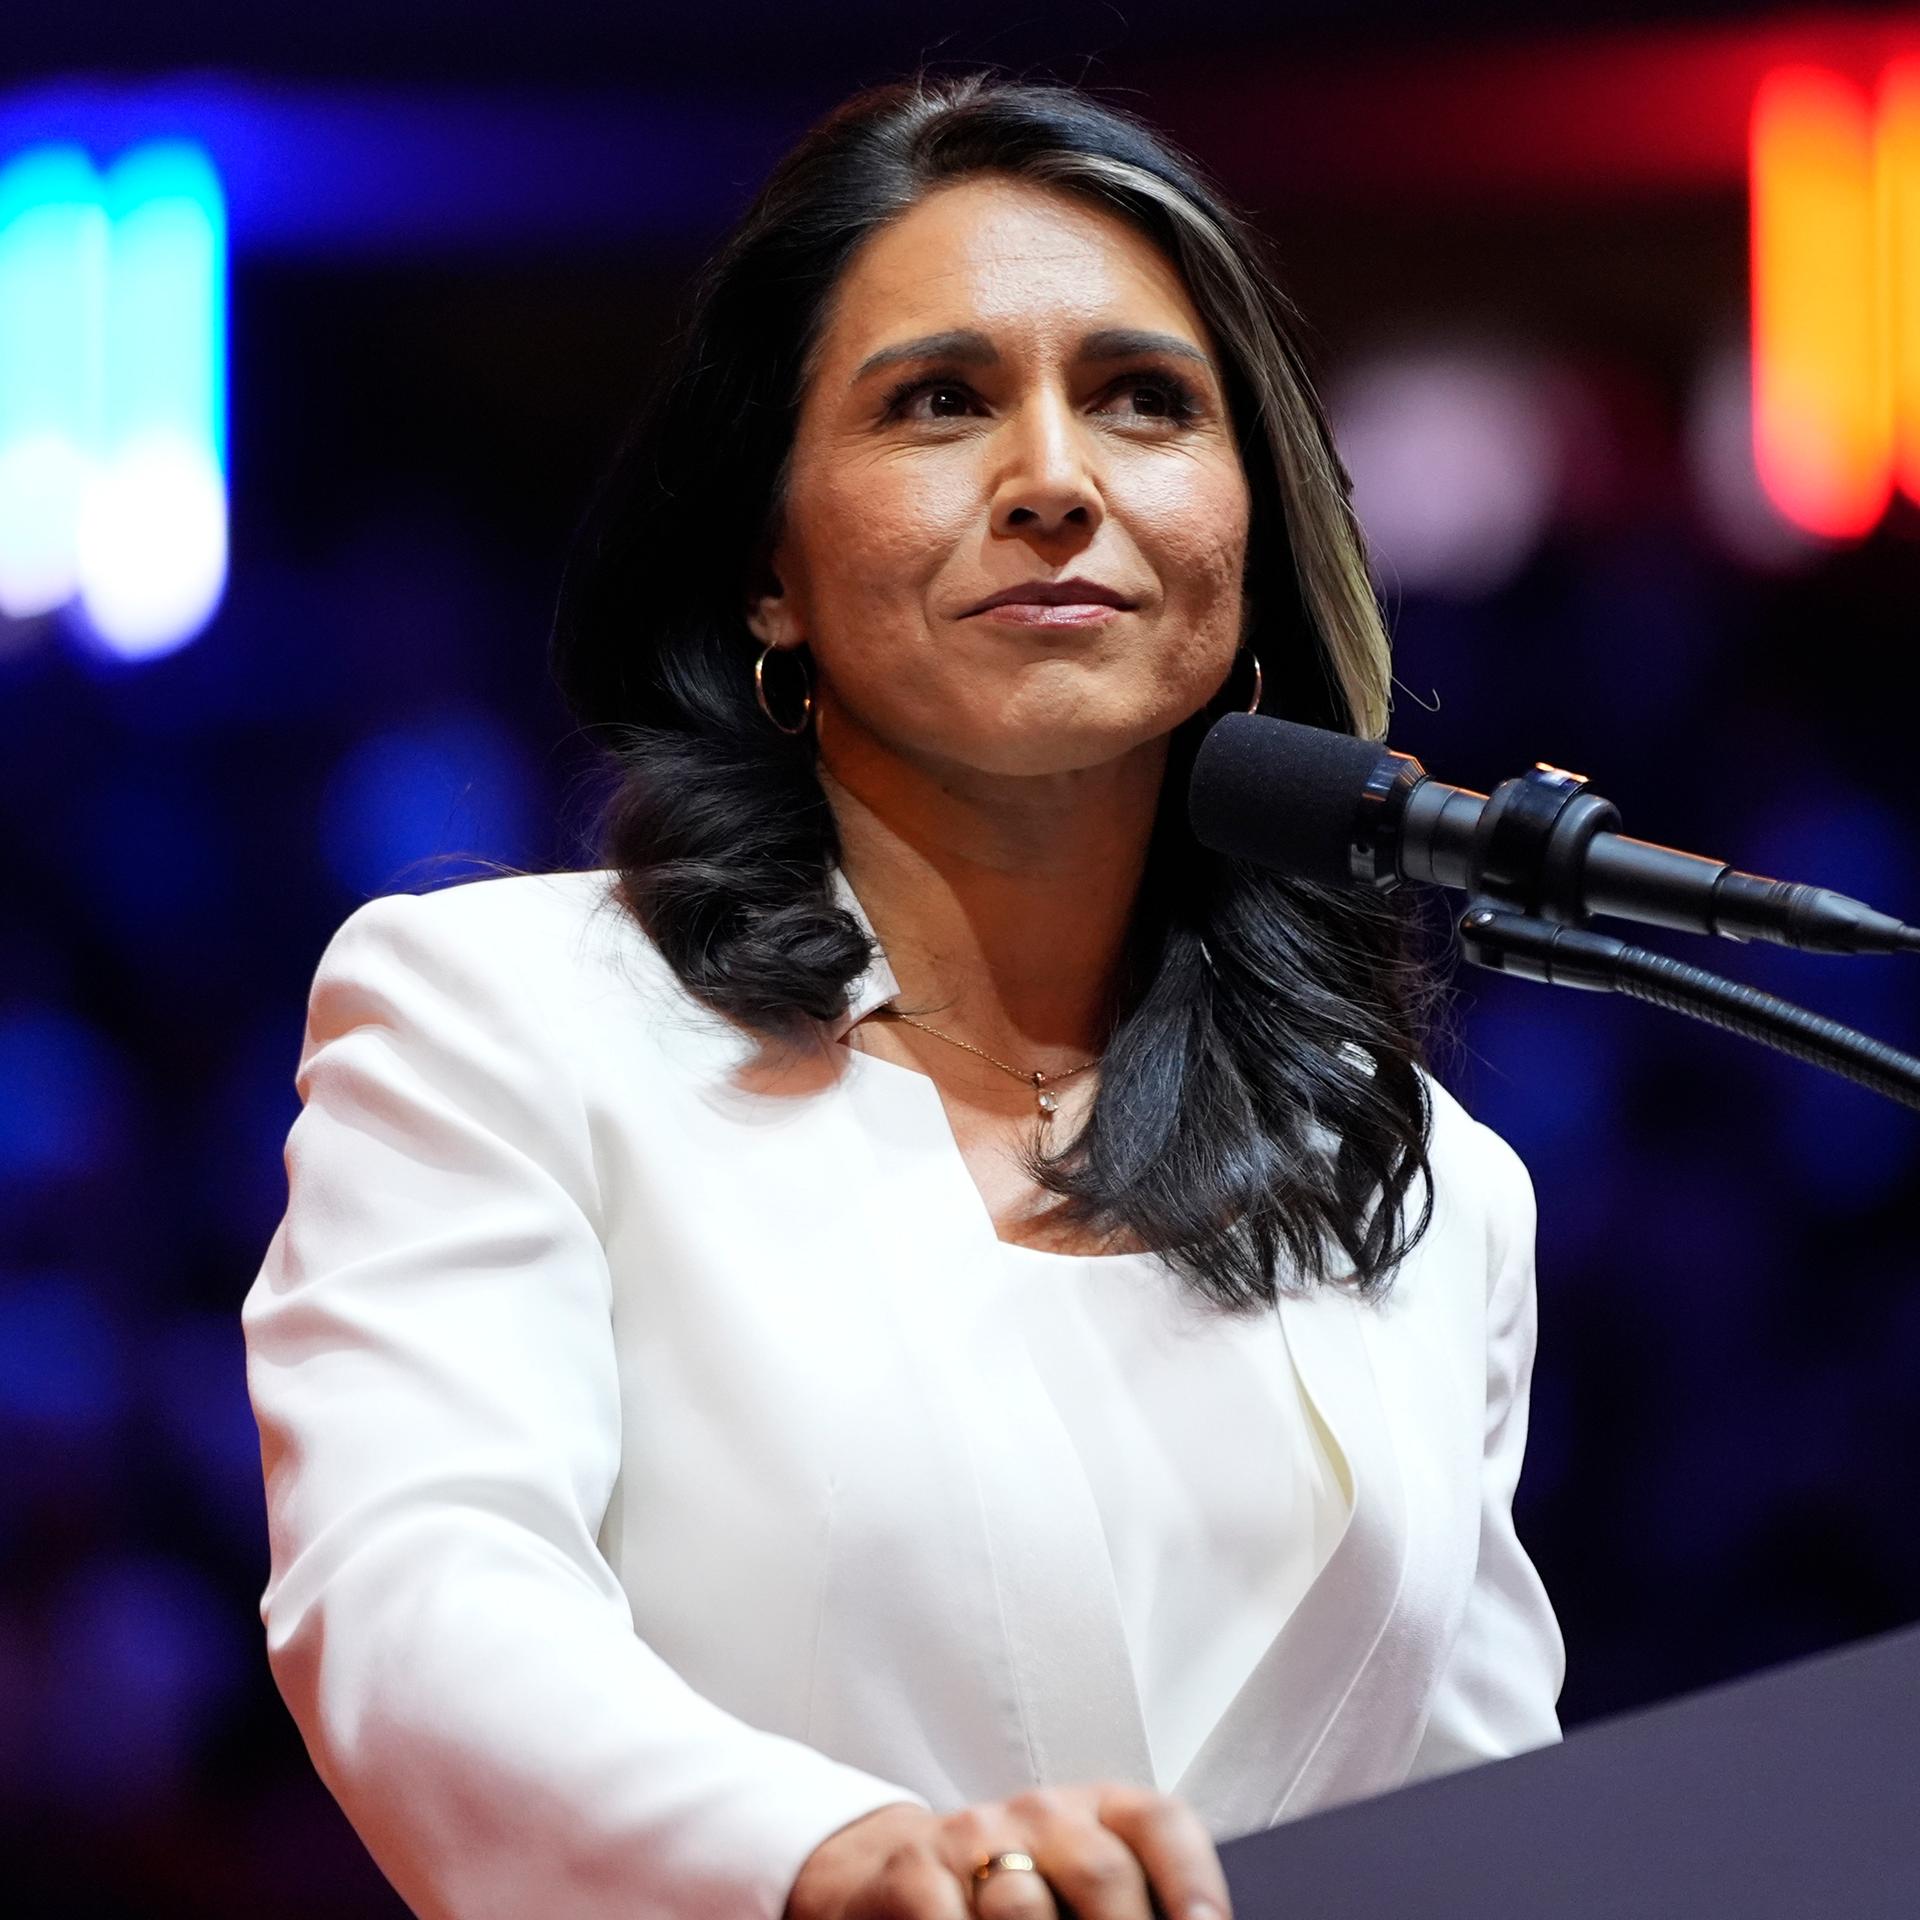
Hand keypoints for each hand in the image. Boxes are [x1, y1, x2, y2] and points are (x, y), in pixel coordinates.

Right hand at [784, 1784, 1232, 1919]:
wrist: (896, 1875)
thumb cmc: (1014, 1894)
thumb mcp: (1077, 1888)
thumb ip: (1129, 1905)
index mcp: (1099, 1815)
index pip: (1160, 1825)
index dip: (1193, 1881)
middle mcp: (1042, 1814)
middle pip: (1102, 1876)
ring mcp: (974, 1838)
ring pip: (1026, 1911)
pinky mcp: (915, 1877)